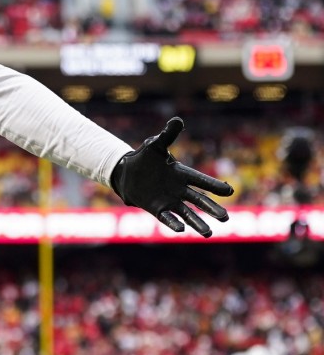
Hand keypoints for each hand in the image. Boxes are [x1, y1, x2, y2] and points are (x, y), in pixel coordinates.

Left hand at [111, 117, 233, 236]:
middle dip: (212, 209)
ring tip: (209, 234)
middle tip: (225, 218)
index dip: (214, 186)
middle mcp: (179, 190)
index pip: (201, 180)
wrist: (126, 172)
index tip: (229, 191)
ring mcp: (169, 200)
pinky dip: (174, 223)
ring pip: (187, 214)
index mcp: (182, 174)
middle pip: (199, 200)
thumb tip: (177, 120)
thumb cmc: (144, 158)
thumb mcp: (154, 145)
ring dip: (198, 223)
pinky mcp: (157, 208)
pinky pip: (168, 218)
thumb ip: (167, 135)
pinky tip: (181, 229)